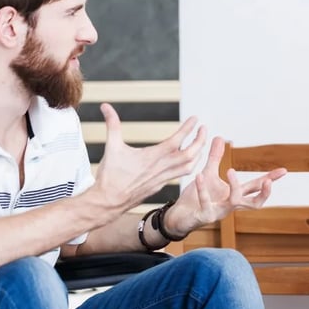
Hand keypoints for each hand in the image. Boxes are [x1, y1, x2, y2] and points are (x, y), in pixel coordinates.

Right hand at [91, 105, 206, 214]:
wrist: (109, 202)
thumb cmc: (110, 176)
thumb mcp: (111, 147)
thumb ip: (112, 124)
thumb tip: (105, 106)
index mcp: (153, 157)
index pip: (177, 140)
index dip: (188, 128)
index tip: (196, 118)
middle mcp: (161, 168)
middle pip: (190, 154)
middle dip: (200, 140)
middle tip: (204, 129)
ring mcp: (163, 178)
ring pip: (189, 167)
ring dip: (198, 154)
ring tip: (200, 143)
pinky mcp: (160, 185)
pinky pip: (181, 175)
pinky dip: (189, 166)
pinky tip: (188, 160)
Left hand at [167, 136, 287, 233]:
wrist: (179, 215)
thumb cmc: (195, 198)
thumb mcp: (208, 174)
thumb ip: (215, 157)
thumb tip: (221, 137)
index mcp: (234, 195)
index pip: (256, 187)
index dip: (270, 179)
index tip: (284, 170)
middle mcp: (230, 205)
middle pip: (255, 204)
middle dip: (264, 193)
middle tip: (268, 182)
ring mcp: (219, 212)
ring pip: (235, 202)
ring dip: (235, 186)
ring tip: (230, 170)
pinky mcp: (205, 216)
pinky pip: (206, 202)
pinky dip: (203, 188)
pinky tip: (200, 175)